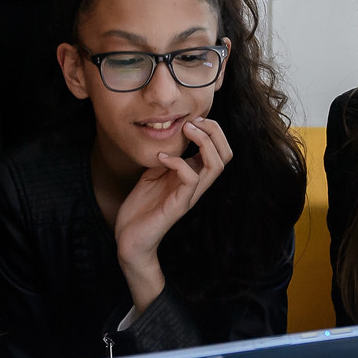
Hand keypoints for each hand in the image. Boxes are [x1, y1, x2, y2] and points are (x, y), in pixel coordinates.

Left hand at [113, 117, 232, 309]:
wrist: (131, 237)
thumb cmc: (142, 207)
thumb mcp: (155, 173)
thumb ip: (167, 157)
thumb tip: (171, 137)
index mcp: (195, 176)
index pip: (221, 150)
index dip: (212, 130)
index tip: (192, 120)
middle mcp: (198, 185)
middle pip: (226, 155)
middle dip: (214, 132)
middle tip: (192, 123)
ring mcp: (190, 196)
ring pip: (216, 166)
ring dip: (203, 142)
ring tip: (185, 131)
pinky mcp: (179, 205)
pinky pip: (190, 179)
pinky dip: (177, 162)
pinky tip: (161, 158)